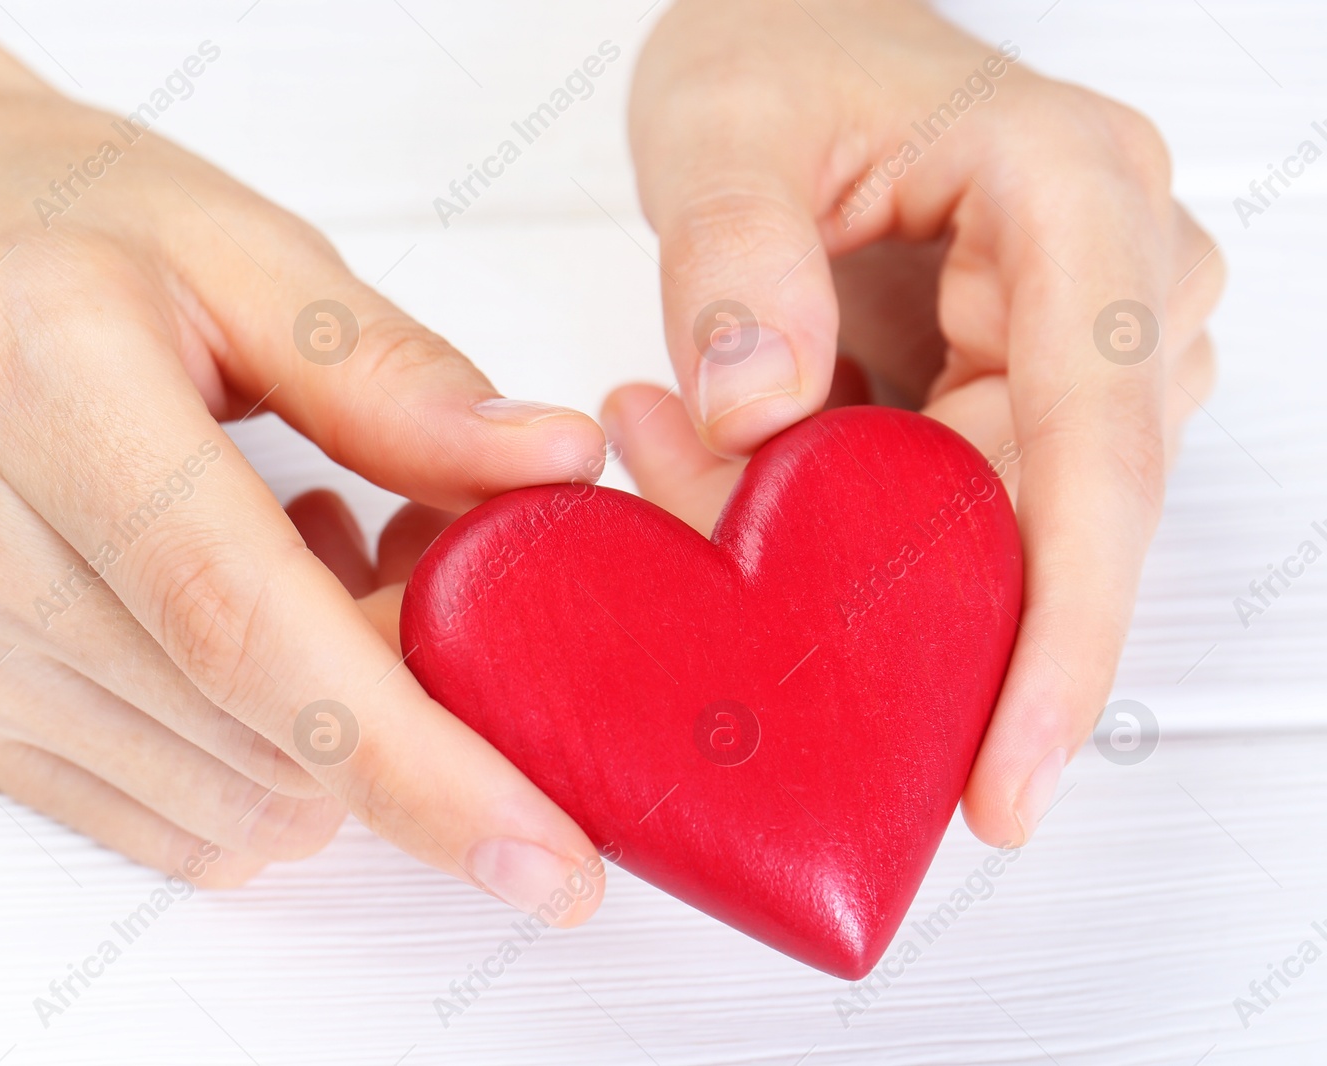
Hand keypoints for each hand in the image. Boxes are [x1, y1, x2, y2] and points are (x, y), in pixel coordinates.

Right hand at [0, 0, 607, 919]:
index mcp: (45, 383)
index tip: (543, 848)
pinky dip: (261, 759)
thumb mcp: (255, 253)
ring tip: (317, 561)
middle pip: (250, 731)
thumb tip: (553, 464)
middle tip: (428, 568)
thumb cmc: (84, 230)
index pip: (244, 623)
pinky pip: (162, 819)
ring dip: (333, 730)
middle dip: (407, 707)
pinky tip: (244, 622)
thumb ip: (399, 379)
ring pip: (223, 798)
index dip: (411, 756)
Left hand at [621, 0, 1222, 844]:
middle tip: (708, 561)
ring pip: (993, 528)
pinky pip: (955, 506)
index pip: (1097, 452)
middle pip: (1039, 518)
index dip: (1062, 631)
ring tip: (689, 469)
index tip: (1007, 774)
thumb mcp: (725, 127)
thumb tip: (758, 412)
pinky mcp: (1020, 389)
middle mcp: (1113, 281)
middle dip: (884, 592)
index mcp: (1076, 198)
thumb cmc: (780, 51)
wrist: (794, 36)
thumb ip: (734, 259)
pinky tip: (745, 480)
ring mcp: (1077, 343)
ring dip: (847, 551)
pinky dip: (848, 527)